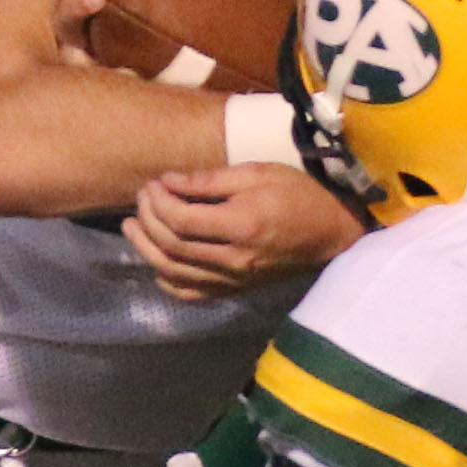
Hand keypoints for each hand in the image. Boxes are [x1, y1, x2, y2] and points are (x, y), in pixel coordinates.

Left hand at [123, 163, 364, 300]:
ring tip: (132, 226)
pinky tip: (157, 262)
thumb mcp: (256, 173)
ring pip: (173, 272)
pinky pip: (190, 293)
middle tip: (141, 198)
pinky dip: (167, 279)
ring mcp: (233, 280)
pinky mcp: (235, 290)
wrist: (333, 231)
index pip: (180, 219)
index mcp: (240, 225)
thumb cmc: (299, 193)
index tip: (152, 183)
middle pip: (171, 246)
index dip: (157, 200)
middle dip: (147, 219)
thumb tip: (166, 181)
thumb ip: (208, 181)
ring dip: (145, 248)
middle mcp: (233, 259)